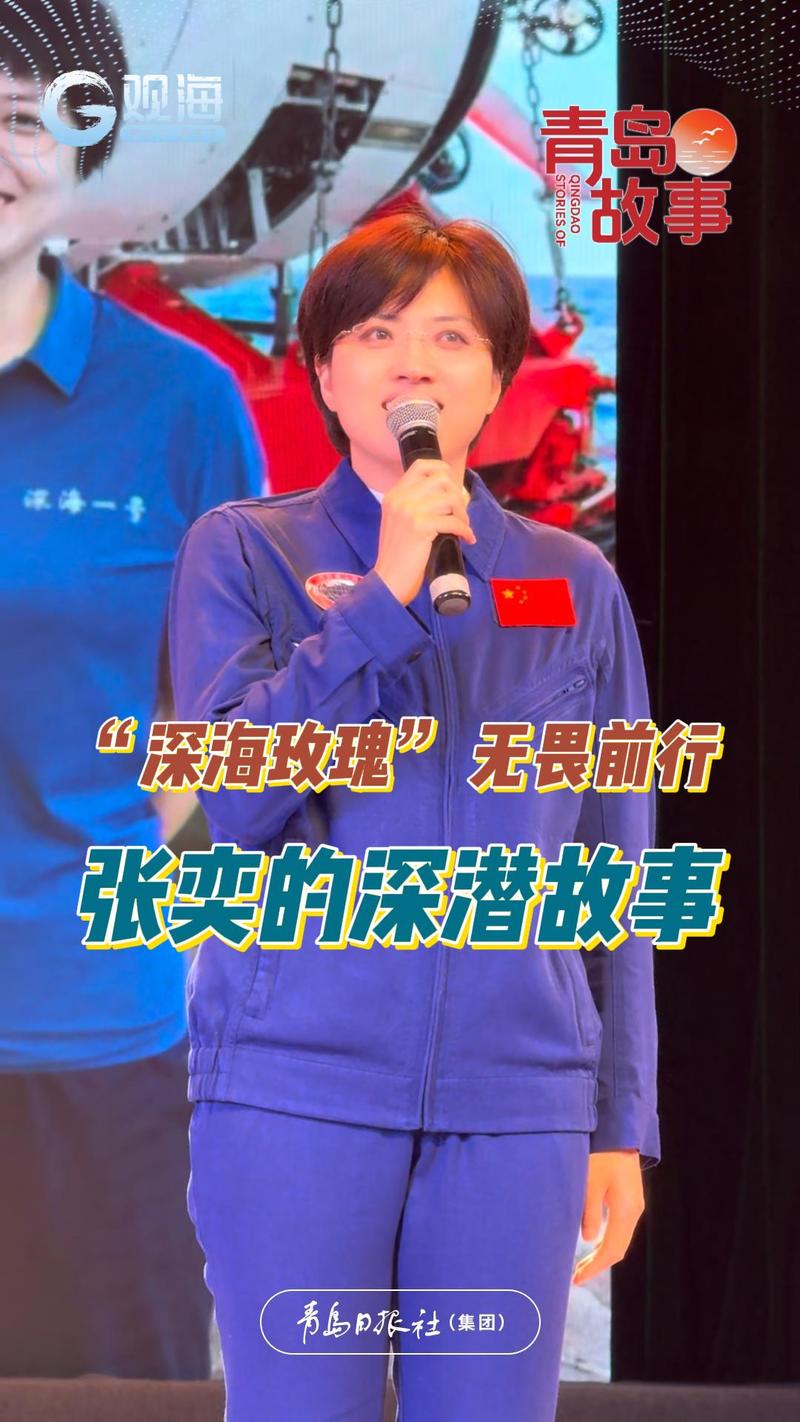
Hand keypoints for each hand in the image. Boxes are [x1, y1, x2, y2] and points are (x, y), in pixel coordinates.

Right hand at [373, 458, 475, 606]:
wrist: (388, 579)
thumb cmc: (397, 555)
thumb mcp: (398, 521)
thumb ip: (413, 504)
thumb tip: (445, 495)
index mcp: (394, 494)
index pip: (422, 465)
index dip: (443, 470)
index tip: (452, 486)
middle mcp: (400, 498)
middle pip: (442, 479)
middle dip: (458, 495)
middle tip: (460, 513)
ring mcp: (409, 511)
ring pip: (451, 499)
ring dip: (463, 513)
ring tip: (463, 527)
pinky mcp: (420, 527)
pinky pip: (454, 521)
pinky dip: (465, 530)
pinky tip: (467, 538)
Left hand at [571, 1149, 644, 1285]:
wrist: (618, 1129)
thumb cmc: (601, 1154)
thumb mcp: (589, 1183)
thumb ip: (588, 1213)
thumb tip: (588, 1239)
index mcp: (626, 1211)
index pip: (611, 1251)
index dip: (594, 1268)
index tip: (576, 1280)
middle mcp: (634, 1211)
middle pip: (618, 1248)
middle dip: (597, 1264)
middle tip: (576, 1277)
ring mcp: (633, 1203)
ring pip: (619, 1238)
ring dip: (601, 1252)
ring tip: (581, 1263)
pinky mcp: (628, 1196)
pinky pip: (618, 1226)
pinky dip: (605, 1238)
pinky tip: (591, 1240)